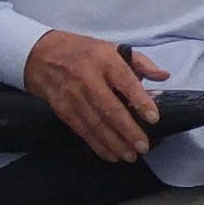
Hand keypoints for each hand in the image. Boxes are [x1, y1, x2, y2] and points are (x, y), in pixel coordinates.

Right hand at [18, 28, 168, 163]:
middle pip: (110, 108)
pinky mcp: (62, 108)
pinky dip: (97, 144)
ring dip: (114, 143)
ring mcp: (73, 95)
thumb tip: (163, 76)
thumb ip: (140, 63)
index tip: (153, 118)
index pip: (126, 82)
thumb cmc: (82, 51)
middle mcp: (88, 78)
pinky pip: (82, 130)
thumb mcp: (111, 48)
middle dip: (128, 130)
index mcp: (105, 60)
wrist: (40, 54)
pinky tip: (110, 154)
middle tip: (143, 146)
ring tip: (130, 155)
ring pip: (96, 123)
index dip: (140, 101)